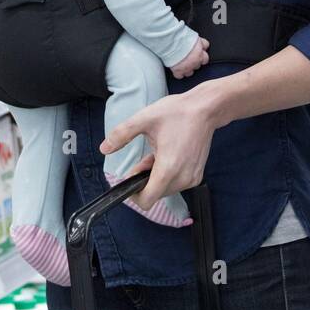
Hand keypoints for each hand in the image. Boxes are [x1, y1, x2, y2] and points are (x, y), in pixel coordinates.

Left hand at [99, 80, 234, 210]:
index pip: (147, 200)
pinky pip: (176, 184)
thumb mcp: (144, 119)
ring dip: (155, 178)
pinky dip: (167, 175)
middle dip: (143, 181)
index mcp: (168, 168)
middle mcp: (182, 178)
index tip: (128, 180)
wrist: (205, 109)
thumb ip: (122, 135)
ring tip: (155, 154)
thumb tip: (104, 149)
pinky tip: (167, 156)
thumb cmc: (176, 113)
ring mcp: (192, 178)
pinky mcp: (197, 175)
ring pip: (165, 190)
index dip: (133, 195)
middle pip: (155, 195)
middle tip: (143, 159)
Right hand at [170, 36, 208, 78]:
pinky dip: (178, 73)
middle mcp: (196, 60)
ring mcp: (188, 66)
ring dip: (187, 69)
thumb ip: (197, 41)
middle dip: (194, 62)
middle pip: (199, 64)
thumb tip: (196, 41)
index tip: (197, 54)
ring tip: (181, 64)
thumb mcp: (193, 35)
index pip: (205, 56)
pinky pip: (180, 76)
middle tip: (188, 58)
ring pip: (190, 72)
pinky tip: (176, 69)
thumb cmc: (179, 35)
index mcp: (200, 50)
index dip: (201, 55)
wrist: (170, 40)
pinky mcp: (179, 71)